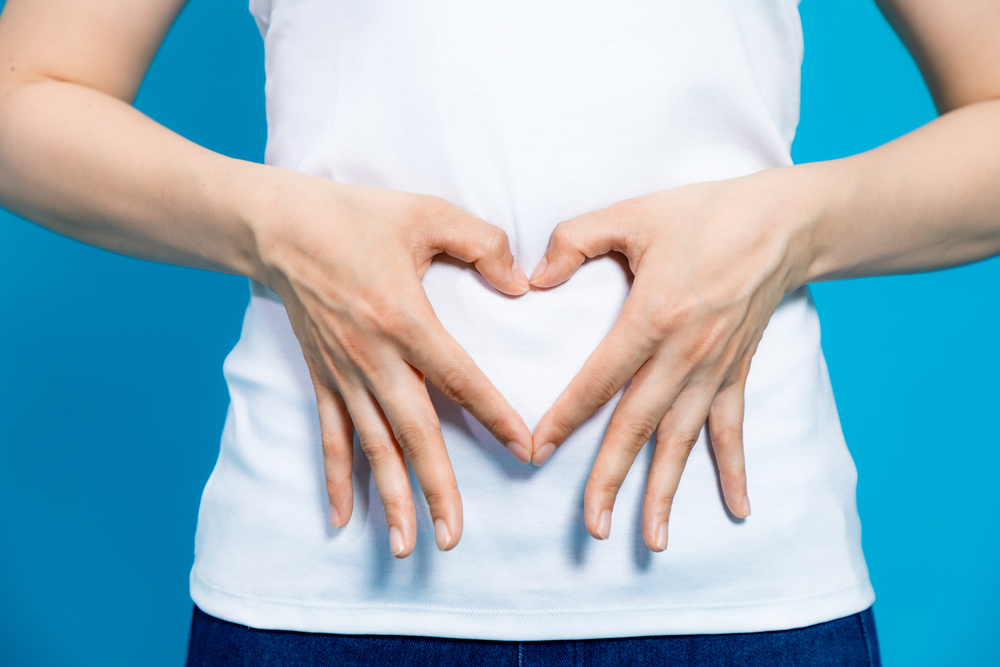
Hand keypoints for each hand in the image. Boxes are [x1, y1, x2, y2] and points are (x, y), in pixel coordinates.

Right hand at [251, 170, 533, 557]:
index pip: (460, 379)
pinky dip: (337, 477)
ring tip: (408, 545)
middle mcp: (373, 357)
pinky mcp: (321, 377)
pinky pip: (330, 435)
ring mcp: (343, 373)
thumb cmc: (355, 216)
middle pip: (413, 433)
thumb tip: (520, 285)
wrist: (277, 226)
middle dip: (436, 487)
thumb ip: (482, 244)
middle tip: (453, 536)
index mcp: (404, 318)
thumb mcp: (427, 213)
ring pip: (372, 446)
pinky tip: (343, 518)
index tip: (525, 451)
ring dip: (391, 498)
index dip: (495, 416)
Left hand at [528, 168, 812, 551]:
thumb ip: (575, 239)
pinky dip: (734, 470)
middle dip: (611, 479)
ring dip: (666, 491)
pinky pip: (733, 429)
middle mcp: (685, 354)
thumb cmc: (704, 214)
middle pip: (638, 427)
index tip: (535, 452)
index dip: (564, 418)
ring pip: (683, 441)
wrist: (783, 222)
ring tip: (652, 539)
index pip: (598, 380)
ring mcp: (715, 369)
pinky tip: (737, 510)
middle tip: (592, 527)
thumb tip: (533, 278)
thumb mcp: (632, 213)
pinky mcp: (737, 372)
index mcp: (653, 317)